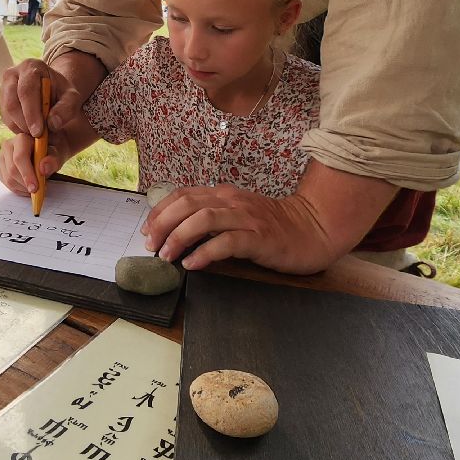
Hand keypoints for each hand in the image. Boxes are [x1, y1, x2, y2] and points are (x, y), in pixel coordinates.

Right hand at [0, 56, 88, 136]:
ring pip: (6, 112)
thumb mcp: (72, 97)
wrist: (52, 89)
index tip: (39, 132)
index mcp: (31, 67)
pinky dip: (16, 128)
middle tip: (37, 138)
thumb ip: (67, 109)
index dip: (31, 113)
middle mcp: (12, 73)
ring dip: (20, 127)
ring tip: (36, 134)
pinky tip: (30, 130)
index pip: (27, 91)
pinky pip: (4, 117)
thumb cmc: (62, 92)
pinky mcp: (1, 99)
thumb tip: (52, 124)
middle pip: (12, 102)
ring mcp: (4, 86)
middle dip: (24, 123)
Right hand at [0, 133, 63, 195]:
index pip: (20, 157)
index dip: (27, 174)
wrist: (44, 154)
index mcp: (21, 138)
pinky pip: (6, 183)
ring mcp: (2, 157)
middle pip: (12, 169)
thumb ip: (53, 160)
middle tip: (38, 191)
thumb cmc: (50, 153)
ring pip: (8, 178)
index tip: (35, 187)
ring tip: (35, 189)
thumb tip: (43, 169)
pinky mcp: (1, 168)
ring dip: (22, 188)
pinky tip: (28, 188)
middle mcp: (8, 146)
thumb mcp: (57, 155)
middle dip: (25, 183)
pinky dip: (18, 189)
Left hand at [142, 185, 340, 274]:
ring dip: (179, 237)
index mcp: (223, 194)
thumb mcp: (237, 214)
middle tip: (150, 247)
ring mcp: (246, 218)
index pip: (182, 195)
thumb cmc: (272, 226)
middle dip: (162, 224)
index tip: (147, 231)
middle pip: (187, 204)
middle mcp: (231, 201)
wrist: (312, 229)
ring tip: (167, 256)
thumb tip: (176, 233)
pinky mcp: (259, 238)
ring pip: (203, 219)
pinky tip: (193, 264)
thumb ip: (212, 218)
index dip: (160, 211)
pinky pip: (226, 242)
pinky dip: (205, 252)